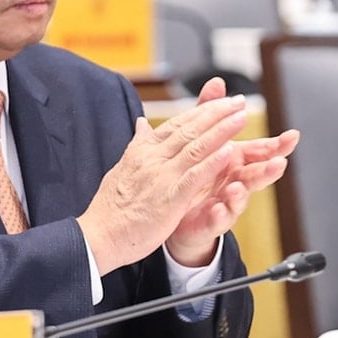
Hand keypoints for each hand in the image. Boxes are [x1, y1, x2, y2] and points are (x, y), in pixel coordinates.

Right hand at [78, 94, 251, 276]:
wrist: (97, 236)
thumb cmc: (110, 207)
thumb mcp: (122, 168)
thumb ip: (138, 145)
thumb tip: (141, 123)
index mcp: (143, 152)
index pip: (176, 125)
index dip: (201, 111)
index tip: (221, 101)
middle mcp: (152, 159)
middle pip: (189, 130)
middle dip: (216, 114)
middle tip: (239, 101)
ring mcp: (160, 178)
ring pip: (195, 148)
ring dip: (220, 131)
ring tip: (240, 117)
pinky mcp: (168, 199)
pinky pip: (193, 177)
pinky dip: (211, 163)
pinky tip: (228, 151)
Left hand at [164, 78, 298, 265]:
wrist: (176, 212)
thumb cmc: (197, 174)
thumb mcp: (202, 139)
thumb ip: (210, 112)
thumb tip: (217, 82)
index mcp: (235, 160)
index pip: (260, 151)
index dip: (277, 145)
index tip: (293, 136)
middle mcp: (235, 181)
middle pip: (256, 175)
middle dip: (268, 170)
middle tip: (279, 164)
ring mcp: (225, 202)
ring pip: (239, 198)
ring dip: (240, 193)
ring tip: (237, 188)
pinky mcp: (210, 220)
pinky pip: (217, 218)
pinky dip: (219, 214)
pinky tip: (217, 208)